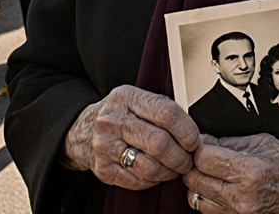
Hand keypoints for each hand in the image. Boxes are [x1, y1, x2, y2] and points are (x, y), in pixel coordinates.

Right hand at [63, 85, 199, 190]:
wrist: (83, 131)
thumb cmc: (121, 115)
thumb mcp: (137, 100)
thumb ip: (163, 110)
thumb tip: (195, 135)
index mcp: (126, 97)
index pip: (166, 113)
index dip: (187, 130)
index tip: (194, 140)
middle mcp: (112, 120)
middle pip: (159, 143)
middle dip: (181, 156)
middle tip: (188, 160)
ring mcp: (105, 146)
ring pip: (150, 167)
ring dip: (170, 172)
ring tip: (175, 168)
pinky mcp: (103, 169)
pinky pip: (138, 181)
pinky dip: (153, 180)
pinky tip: (157, 173)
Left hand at [183, 134, 278, 213]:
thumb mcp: (265, 143)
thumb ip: (231, 143)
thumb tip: (206, 142)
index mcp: (249, 172)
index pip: (202, 159)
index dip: (198, 148)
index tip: (202, 144)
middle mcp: (242, 198)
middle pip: (194, 181)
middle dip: (194, 166)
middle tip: (204, 158)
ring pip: (197, 201)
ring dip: (199, 186)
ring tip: (213, 176)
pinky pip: (210, 213)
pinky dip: (210, 201)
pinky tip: (221, 190)